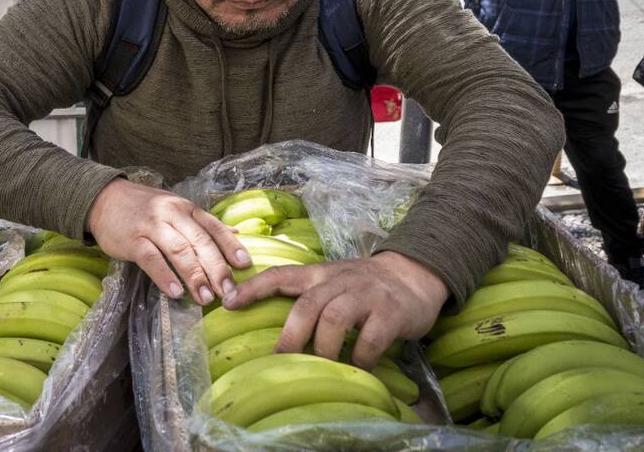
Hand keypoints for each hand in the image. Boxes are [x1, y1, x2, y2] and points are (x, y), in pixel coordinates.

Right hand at [85, 178, 250, 304]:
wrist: (104, 199)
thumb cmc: (144, 208)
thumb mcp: (177, 208)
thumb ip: (204, 224)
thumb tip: (237, 236)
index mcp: (186, 208)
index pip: (213, 227)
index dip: (230, 246)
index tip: (245, 266)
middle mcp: (172, 214)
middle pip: (200, 241)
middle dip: (217, 268)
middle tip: (229, 292)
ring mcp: (152, 226)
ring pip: (178, 250)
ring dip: (194, 275)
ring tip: (206, 298)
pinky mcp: (132, 240)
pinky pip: (151, 259)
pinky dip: (164, 276)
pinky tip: (175, 292)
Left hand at [222, 252, 448, 369]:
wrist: (415, 274)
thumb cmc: (366, 285)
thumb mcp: (334, 280)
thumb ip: (309, 296)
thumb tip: (276, 330)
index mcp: (320, 274)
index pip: (281, 275)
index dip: (253, 287)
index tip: (228, 303)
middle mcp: (339, 281)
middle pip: (307, 304)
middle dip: (291, 335)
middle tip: (281, 359)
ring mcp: (366, 295)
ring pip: (335, 318)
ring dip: (324, 348)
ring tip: (322, 367)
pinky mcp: (391, 312)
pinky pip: (371, 338)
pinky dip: (361, 357)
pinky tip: (358, 368)